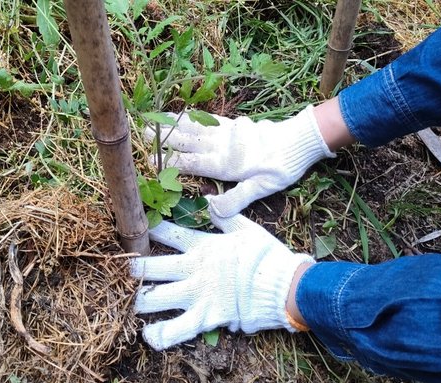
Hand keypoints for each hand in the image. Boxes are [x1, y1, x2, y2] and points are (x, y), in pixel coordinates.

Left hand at [130, 212, 314, 350]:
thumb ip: (224, 216)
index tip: (135, 225)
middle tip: (121, 270)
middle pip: (151, 267)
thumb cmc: (268, 256)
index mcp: (203, 246)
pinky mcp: (205, 318)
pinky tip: (148, 336)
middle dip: (133, 268)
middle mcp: (193, 270)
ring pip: (154, 299)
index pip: (168, 233)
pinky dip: (160, 335)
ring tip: (126, 301)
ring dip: (137, 301)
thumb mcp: (247, 228)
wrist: (285, 287)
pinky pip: (176, 330)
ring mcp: (196, 295)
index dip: (149, 228)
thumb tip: (209, 201)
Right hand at [145, 105, 334, 216]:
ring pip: (194, 127)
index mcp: (225, 164)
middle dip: (162, 138)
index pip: (190, 163)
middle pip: (186, 141)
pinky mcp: (234, 125)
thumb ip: (237, 199)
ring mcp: (227, 133)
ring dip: (172, 124)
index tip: (147, 160)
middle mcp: (221, 146)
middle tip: (139, 133)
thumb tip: (212, 210)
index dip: (168, 162)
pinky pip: (207, 118)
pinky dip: (191, 116)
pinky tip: (181, 114)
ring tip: (152, 120)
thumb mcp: (263, 189)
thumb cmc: (282, 167)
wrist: (301, 140)